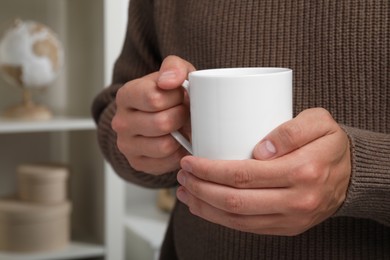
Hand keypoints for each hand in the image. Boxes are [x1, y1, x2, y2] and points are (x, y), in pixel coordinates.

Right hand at [112, 55, 194, 174]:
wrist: (163, 116)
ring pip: (164, 146)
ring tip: (181, 127)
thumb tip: (168, 81)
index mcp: (126, 95)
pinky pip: (166, 162)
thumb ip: (174, 68)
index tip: (181, 96)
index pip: (154, 99)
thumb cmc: (170, 95)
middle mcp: (121, 122)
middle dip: (181, 117)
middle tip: (184, 113)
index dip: (176, 98)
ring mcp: (126, 145)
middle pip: (161, 123)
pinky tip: (178, 142)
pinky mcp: (137, 163)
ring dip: (180, 137)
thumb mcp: (175, 73)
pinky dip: (178, 154)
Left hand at [176, 108, 350, 235]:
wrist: (351, 173)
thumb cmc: (329, 143)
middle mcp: (297, 200)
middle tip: (182, 175)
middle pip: (236, 201)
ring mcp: (292, 219)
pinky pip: (248, 228)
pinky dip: (221, 219)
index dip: (210, 170)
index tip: (190, 161)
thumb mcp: (319, 122)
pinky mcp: (287, 227)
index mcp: (303, 171)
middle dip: (200, 189)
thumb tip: (260, 149)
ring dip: (205, 207)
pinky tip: (205, 207)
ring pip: (238, 220)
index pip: (244, 175)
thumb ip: (291, 130)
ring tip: (185, 192)